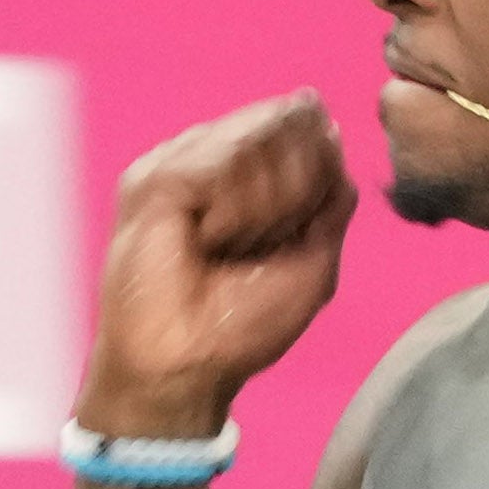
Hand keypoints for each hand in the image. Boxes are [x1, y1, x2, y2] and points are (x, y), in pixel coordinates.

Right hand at [83, 92, 354, 435]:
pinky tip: (211, 240)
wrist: (184, 363)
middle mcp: (213, 157)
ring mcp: (182, 163)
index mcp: (248, 173)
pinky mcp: (156, 179)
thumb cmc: (243, 325)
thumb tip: (331, 131)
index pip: (300, 126)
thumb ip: (330, 197)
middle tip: (259, 244)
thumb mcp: (314, 258)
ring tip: (228, 248)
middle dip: (292, 187)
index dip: (315, 168)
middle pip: (284, 124)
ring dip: (263, 204)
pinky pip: (223, 164)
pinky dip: (234, 210)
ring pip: (257, 139)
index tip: (295, 231)